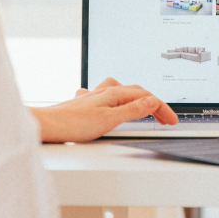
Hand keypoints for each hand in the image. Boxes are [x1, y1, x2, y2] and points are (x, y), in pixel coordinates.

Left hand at [30, 78, 177, 142]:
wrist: (46, 126)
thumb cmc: (72, 124)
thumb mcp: (109, 120)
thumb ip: (132, 110)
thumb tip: (153, 101)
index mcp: (113, 93)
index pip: (146, 97)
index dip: (162, 109)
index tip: (172, 120)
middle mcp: (104, 91)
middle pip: (136, 92)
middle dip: (153, 104)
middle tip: (165, 118)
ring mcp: (94, 97)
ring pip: (121, 91)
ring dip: (137, 98)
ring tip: (145, 107)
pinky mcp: (85, 105)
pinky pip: (107, 97)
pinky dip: (118, 101)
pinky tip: (112, 105)